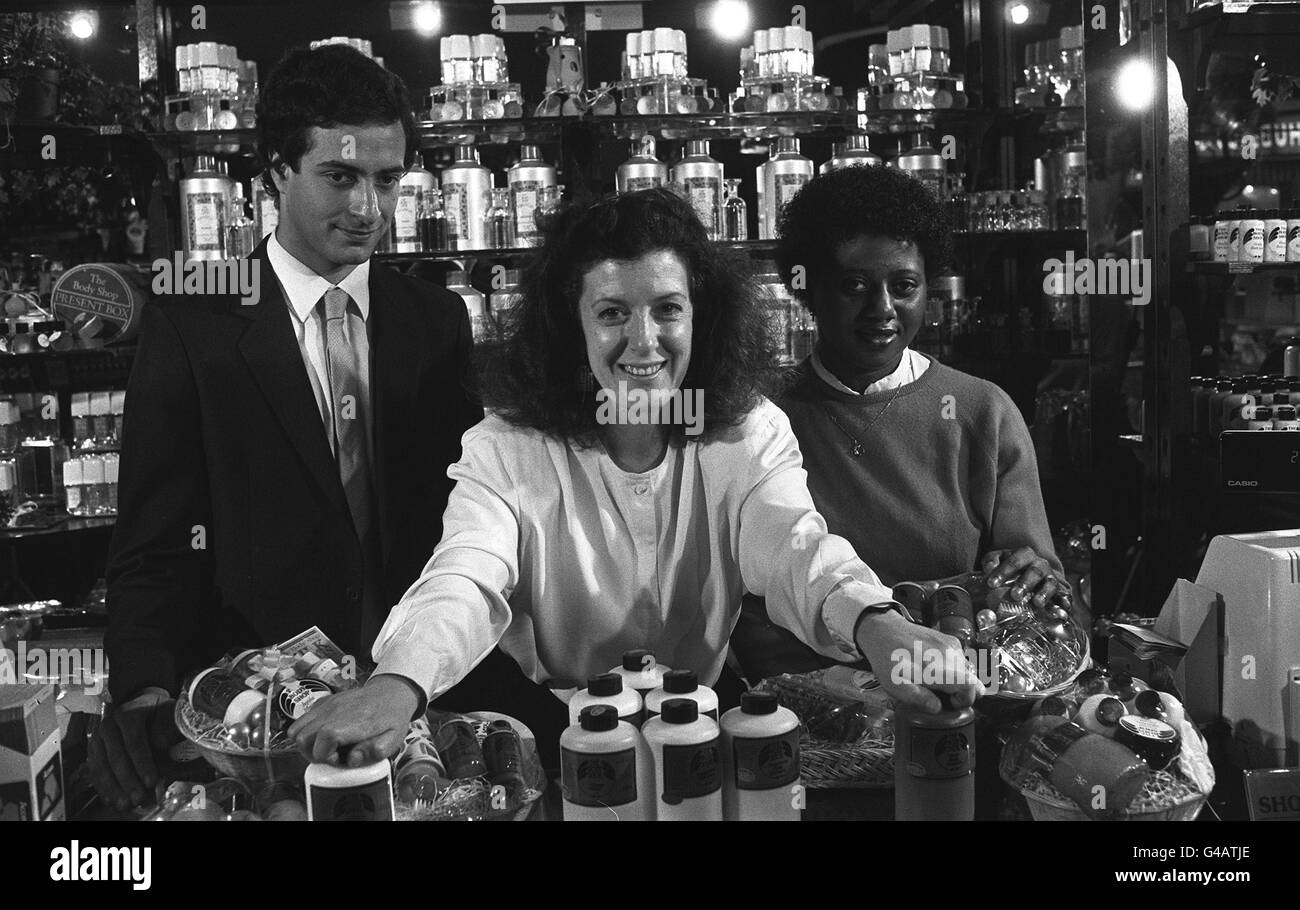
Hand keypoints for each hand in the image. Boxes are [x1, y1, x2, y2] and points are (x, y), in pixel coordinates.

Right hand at [88, 688, 179, 810]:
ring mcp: (97, 737)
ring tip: (124, 804)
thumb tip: (161, 745)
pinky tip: (110, 800)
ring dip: (113, 788)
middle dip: (128, 780)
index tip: (151, 781)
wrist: (139, 703)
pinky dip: (102, 786)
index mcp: (128, 714)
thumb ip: (166, 725)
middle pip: (116, 756)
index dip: (143, 763)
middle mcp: (108, 725)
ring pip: (102, 765)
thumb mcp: (167, 711)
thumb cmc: (157, 711)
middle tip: (138, 798)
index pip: (135, 741)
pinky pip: (94, 770)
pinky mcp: (93, 749)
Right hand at [289, 674, 419, 766]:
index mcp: (349, 723)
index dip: (324, 757)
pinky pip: (304, 717)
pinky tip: (325, 733)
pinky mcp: (325, 701)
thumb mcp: (391, 739)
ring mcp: (326, 705)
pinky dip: (308, 729)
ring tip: (324, 746)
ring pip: (297, 727)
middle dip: (312, 753)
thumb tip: (351, 759)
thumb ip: (372, 752)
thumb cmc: (392, 716)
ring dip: (306, 742)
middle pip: (302, 737)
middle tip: (330, 755)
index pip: (320, 744)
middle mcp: (332, 712)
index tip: (337, 759)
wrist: (392, 691)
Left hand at [854, 609, 984, 712]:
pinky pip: (960, 658)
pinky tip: (935, 668)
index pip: (971, 687)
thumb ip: (919, 698)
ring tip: (936, 680)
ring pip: (967, 669)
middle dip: (961, 691)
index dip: (966, 700)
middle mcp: (950, 655)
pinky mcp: (948, 639)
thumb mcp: (896, 685)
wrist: (884, 630)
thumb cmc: (888, 658)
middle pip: (972, 679)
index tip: (951, 703)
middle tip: (941, 694)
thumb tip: (937, 707)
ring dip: (957, 679)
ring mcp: (951, 645)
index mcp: (939, 669)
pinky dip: (953, 667)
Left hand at [981, 548, 1068, 609]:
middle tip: (1015, 595)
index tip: (991, 584)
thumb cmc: (1012, 568)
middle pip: (1035, 571)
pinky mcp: (1060, 591)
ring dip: (1044, 593)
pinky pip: (1064, 596)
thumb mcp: (1000, 560)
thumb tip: (989, 568)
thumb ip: (992, 561)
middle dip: (1025, 583)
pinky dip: (1064, 602)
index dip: (1003, 571)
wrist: (1033, 574)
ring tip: (1037, 603)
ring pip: (1051, 583)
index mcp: (1025, 554)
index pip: (1015, 560)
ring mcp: (1052, 578)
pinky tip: (1062, 609)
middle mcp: (1041, 564)